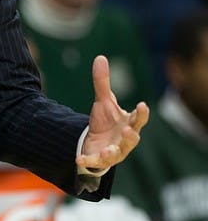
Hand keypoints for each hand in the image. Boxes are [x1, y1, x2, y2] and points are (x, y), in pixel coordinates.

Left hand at [76, 55, 148, 171]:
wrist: (96, 142)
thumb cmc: (106, 121)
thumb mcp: (103, 101)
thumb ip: (102, 82)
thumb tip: (100, 57)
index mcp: (129, 123)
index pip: (139, 118)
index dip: (141, 113)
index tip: (141, 105)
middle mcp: (125, 139)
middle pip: (133, 138)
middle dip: (131, 135)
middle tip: (127, 130)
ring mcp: (115, 151)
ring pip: (117, 153)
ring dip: (112, 152)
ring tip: (107, 150)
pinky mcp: (100, 160)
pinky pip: (95, 162)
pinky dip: (88, 161)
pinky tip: (79, 159)